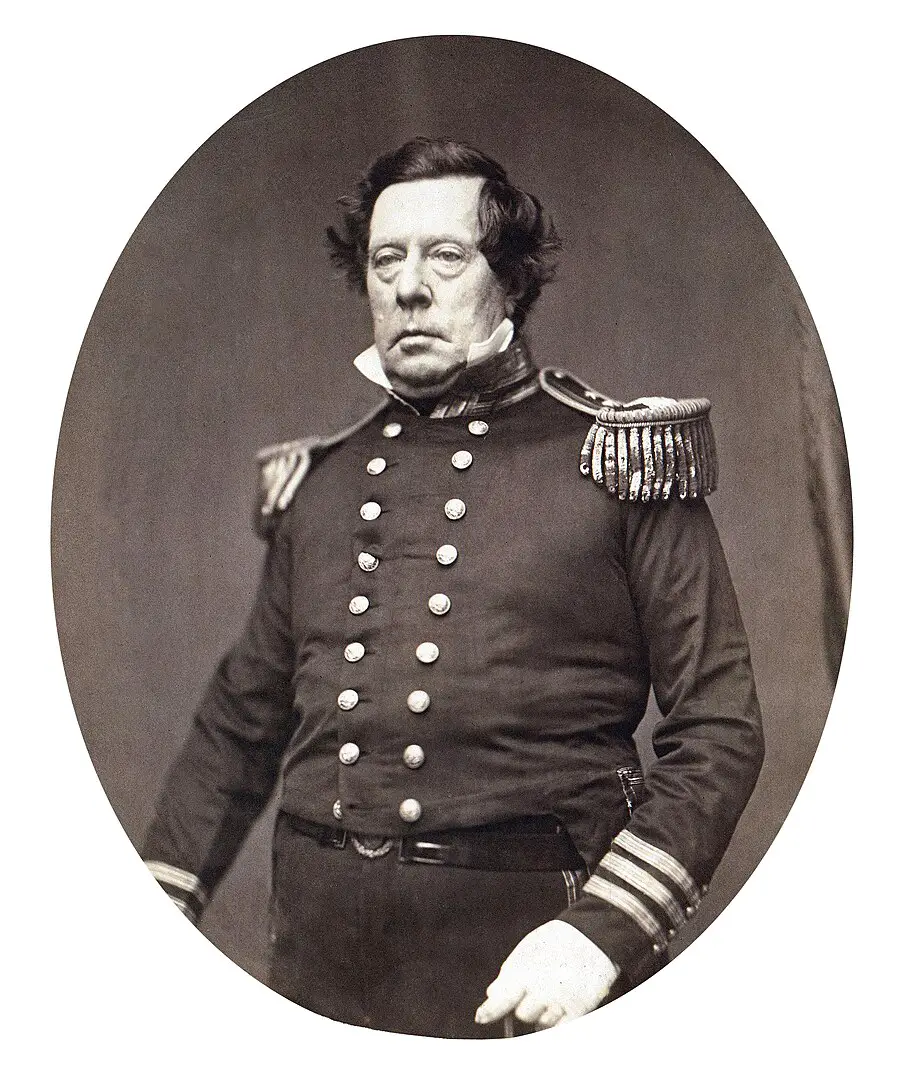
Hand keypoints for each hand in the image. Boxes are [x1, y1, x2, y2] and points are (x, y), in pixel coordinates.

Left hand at [474, 919, 618, 1029]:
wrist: (593, 935)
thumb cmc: (559, 940)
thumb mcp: (529, 948)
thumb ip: (509, 971)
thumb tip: (492, 993)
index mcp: (525, 972)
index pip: (501, 1000)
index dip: (489, 1011)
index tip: (481, 1017)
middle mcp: (541, 990)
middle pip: (522, 1014)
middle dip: (526, 1005)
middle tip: (537, 989)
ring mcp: (560, 1002)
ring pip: (542, 1024)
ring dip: (544, 1014)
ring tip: (555, 991)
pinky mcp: (578, 1010)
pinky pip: (561, 1029)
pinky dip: (559, 1022)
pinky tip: (562, 1006)